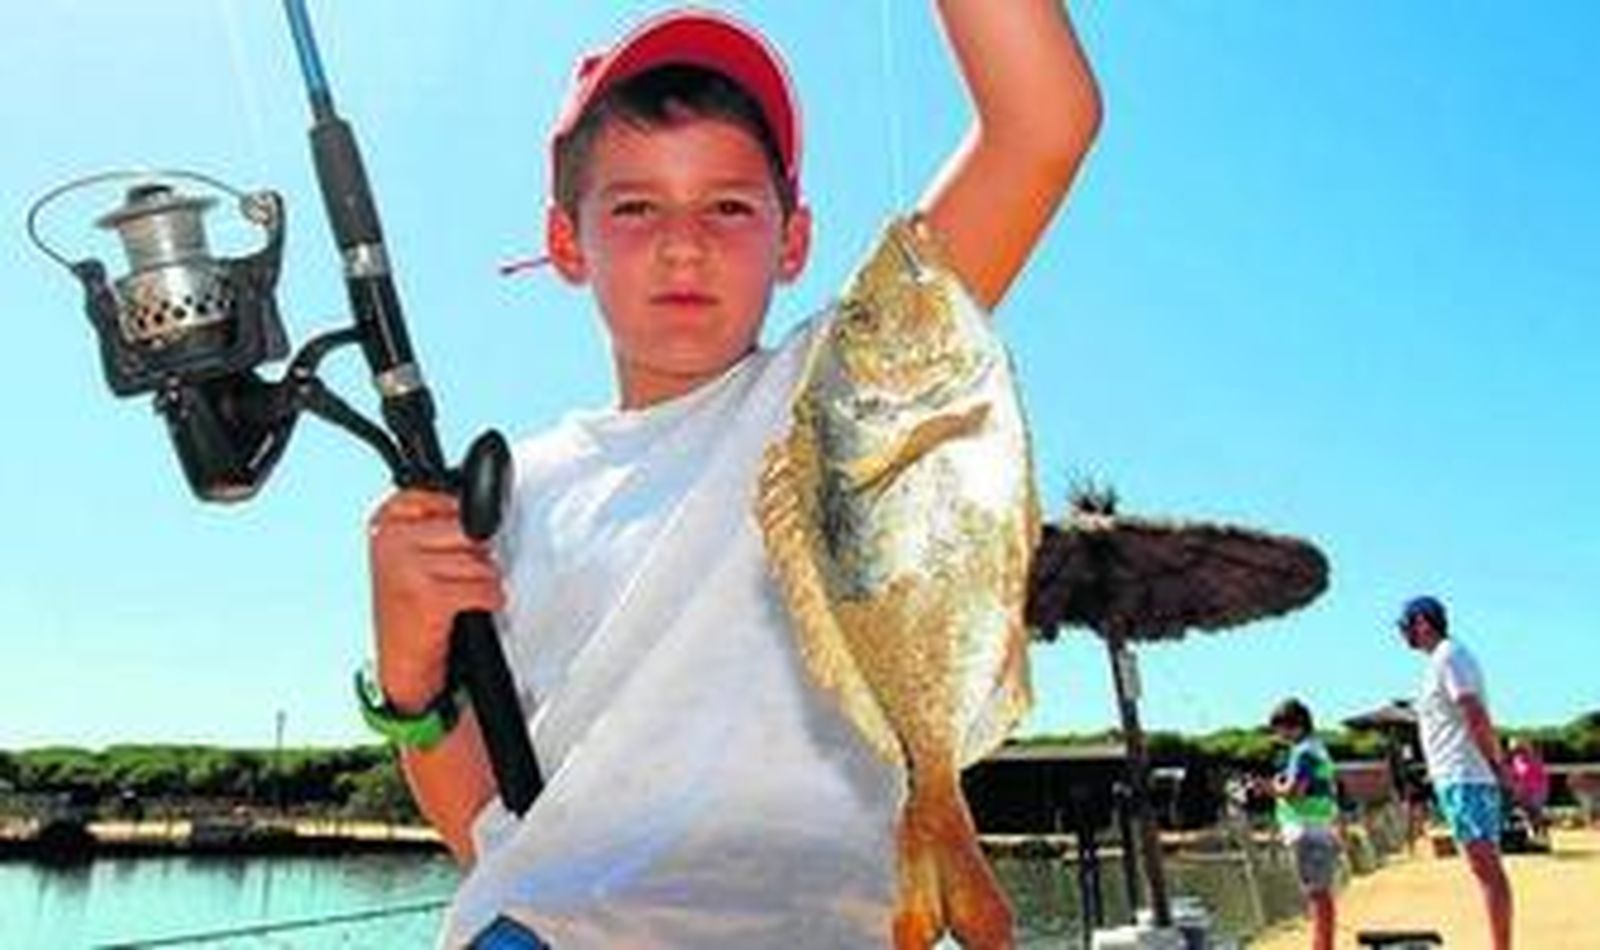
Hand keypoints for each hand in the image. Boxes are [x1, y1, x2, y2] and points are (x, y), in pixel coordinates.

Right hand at [368, 489, 505, 711]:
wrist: (401, 660)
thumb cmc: (412, 607)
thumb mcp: (410, 557)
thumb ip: (435, 523)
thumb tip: (479, 504)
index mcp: (385, 525)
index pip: (440, 495)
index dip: (459, 519)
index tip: (452, 543)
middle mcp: (391, 541)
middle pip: (468, 528)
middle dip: (475, 555)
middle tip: (453, 578)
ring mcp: (407, 566)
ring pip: (480, 560)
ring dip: (480, 582)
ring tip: (455, 597)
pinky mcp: (428, 595)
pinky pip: (484, 587)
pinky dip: (488, 600)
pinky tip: (466, 610)